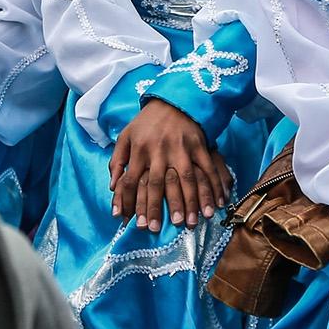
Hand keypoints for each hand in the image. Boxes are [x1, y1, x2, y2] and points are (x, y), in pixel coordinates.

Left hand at [109, 99, 228, 230]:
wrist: (173, 99)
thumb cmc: (146, 122)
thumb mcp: (125, 136)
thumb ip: (117, 161)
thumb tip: (112, 187)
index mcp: (139, 150)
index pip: (132, 180)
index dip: (131, 202)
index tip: (134, 223)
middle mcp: (159, 151)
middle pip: (158, 183)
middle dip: (157, 207)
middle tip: (157, 229)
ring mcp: (181, 148)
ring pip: (186, 179)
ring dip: (190, 202)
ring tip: (192, 223)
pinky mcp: (199, 145)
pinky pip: (207, 169)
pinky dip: (213, 186)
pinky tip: (217, 203)